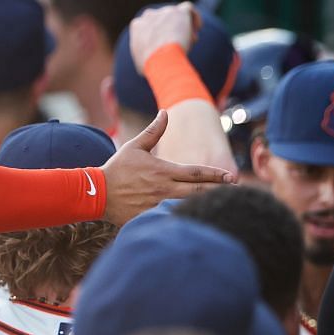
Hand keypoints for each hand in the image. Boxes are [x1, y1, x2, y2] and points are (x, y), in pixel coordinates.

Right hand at [100, 110, 233, 225]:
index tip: (232, 177)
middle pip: (200, 191)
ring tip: (226, 206)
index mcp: (163, 171)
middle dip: (221, 191)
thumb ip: (153, 131)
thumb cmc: (117, 169)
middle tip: (238, 192)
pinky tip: (204, 222)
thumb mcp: (134, 147)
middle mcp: (165, 189)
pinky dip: (190, 219)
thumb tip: (165, 113)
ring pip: (191, 206)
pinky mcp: (153, 218)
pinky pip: (175, 219)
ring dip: (209, 206)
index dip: (216, 175)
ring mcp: (160, 205)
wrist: (96, 193)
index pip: (196, 173)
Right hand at [129, 1, 199, 73]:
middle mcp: (149, 16)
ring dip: (185, 26)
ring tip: (192, 40)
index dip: (162, 36)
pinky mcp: (178, 12)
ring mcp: (164, 12)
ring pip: (177, 15)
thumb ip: (145, 60)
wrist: (161, 58)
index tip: (170, 48)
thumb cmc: (152, 67)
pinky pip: (188, 8)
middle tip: (183, 44)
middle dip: (174, 31)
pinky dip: (195, 17)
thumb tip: (149, 68)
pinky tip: (198, 28)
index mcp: (138, 26)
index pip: (151, 27)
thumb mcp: (141, 65)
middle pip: (165, 21)